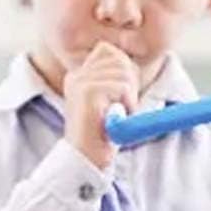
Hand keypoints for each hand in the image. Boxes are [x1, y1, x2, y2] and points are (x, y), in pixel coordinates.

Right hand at [62, 41, 137, 169]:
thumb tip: (132, 68)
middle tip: (121, 108)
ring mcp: (80, 82)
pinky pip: (122, 87)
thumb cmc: (102, 137)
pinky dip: (127, 104)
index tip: (122, 96)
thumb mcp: (111, 104)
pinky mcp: (87, 91)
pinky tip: (113, 119)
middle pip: (118, 58)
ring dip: (129, 97)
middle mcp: (77, 76)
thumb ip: (117, 83)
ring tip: (115, 115)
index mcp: (80, 76)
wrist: (85, 159)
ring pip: (123, 73)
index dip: (124, 70)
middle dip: (130, 82)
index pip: (108, 51)